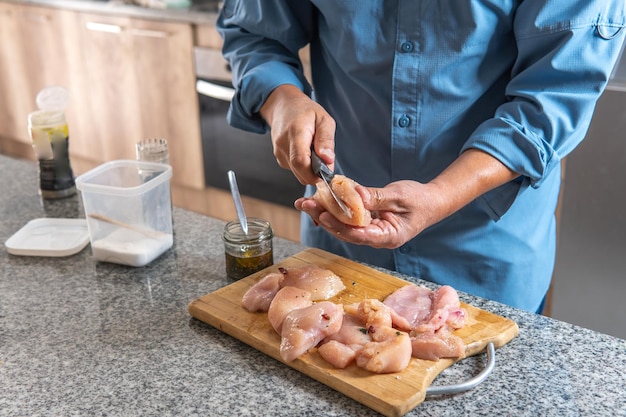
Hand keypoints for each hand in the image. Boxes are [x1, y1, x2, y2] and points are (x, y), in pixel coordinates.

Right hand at [260, 84, 335, 184]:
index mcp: (296, 133)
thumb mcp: (323, 119)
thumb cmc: (304, 111)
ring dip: (310, 170)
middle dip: (316, 174)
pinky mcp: (279, 158)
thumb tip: (328, 160)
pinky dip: (304, 167)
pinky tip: (307, 153)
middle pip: (299, 171)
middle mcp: (283, 145)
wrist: (283, 106)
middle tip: (325, 162)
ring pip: (298, 173)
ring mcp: (279, 153)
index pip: (301, 162)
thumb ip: (326, 140)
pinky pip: (295, 170)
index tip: (327, 173)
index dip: (315, 173)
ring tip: (315, 153)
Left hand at [296, 180, 441, 248]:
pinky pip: (349, 217)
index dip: (340, 226)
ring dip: (325, 213)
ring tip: (306, 202)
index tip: (324, 216)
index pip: (360, 235)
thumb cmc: (420, 200)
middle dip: (324, 218)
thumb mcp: (399, 196)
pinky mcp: (368, 221)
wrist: (432, 202)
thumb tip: (355, 195)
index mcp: (388, 237)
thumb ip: (376, 197)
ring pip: (344, 225)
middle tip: (305, 205)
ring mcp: (371, 230)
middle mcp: (377, 237)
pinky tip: (320, 200)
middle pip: (346, 231)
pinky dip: (335, 208)